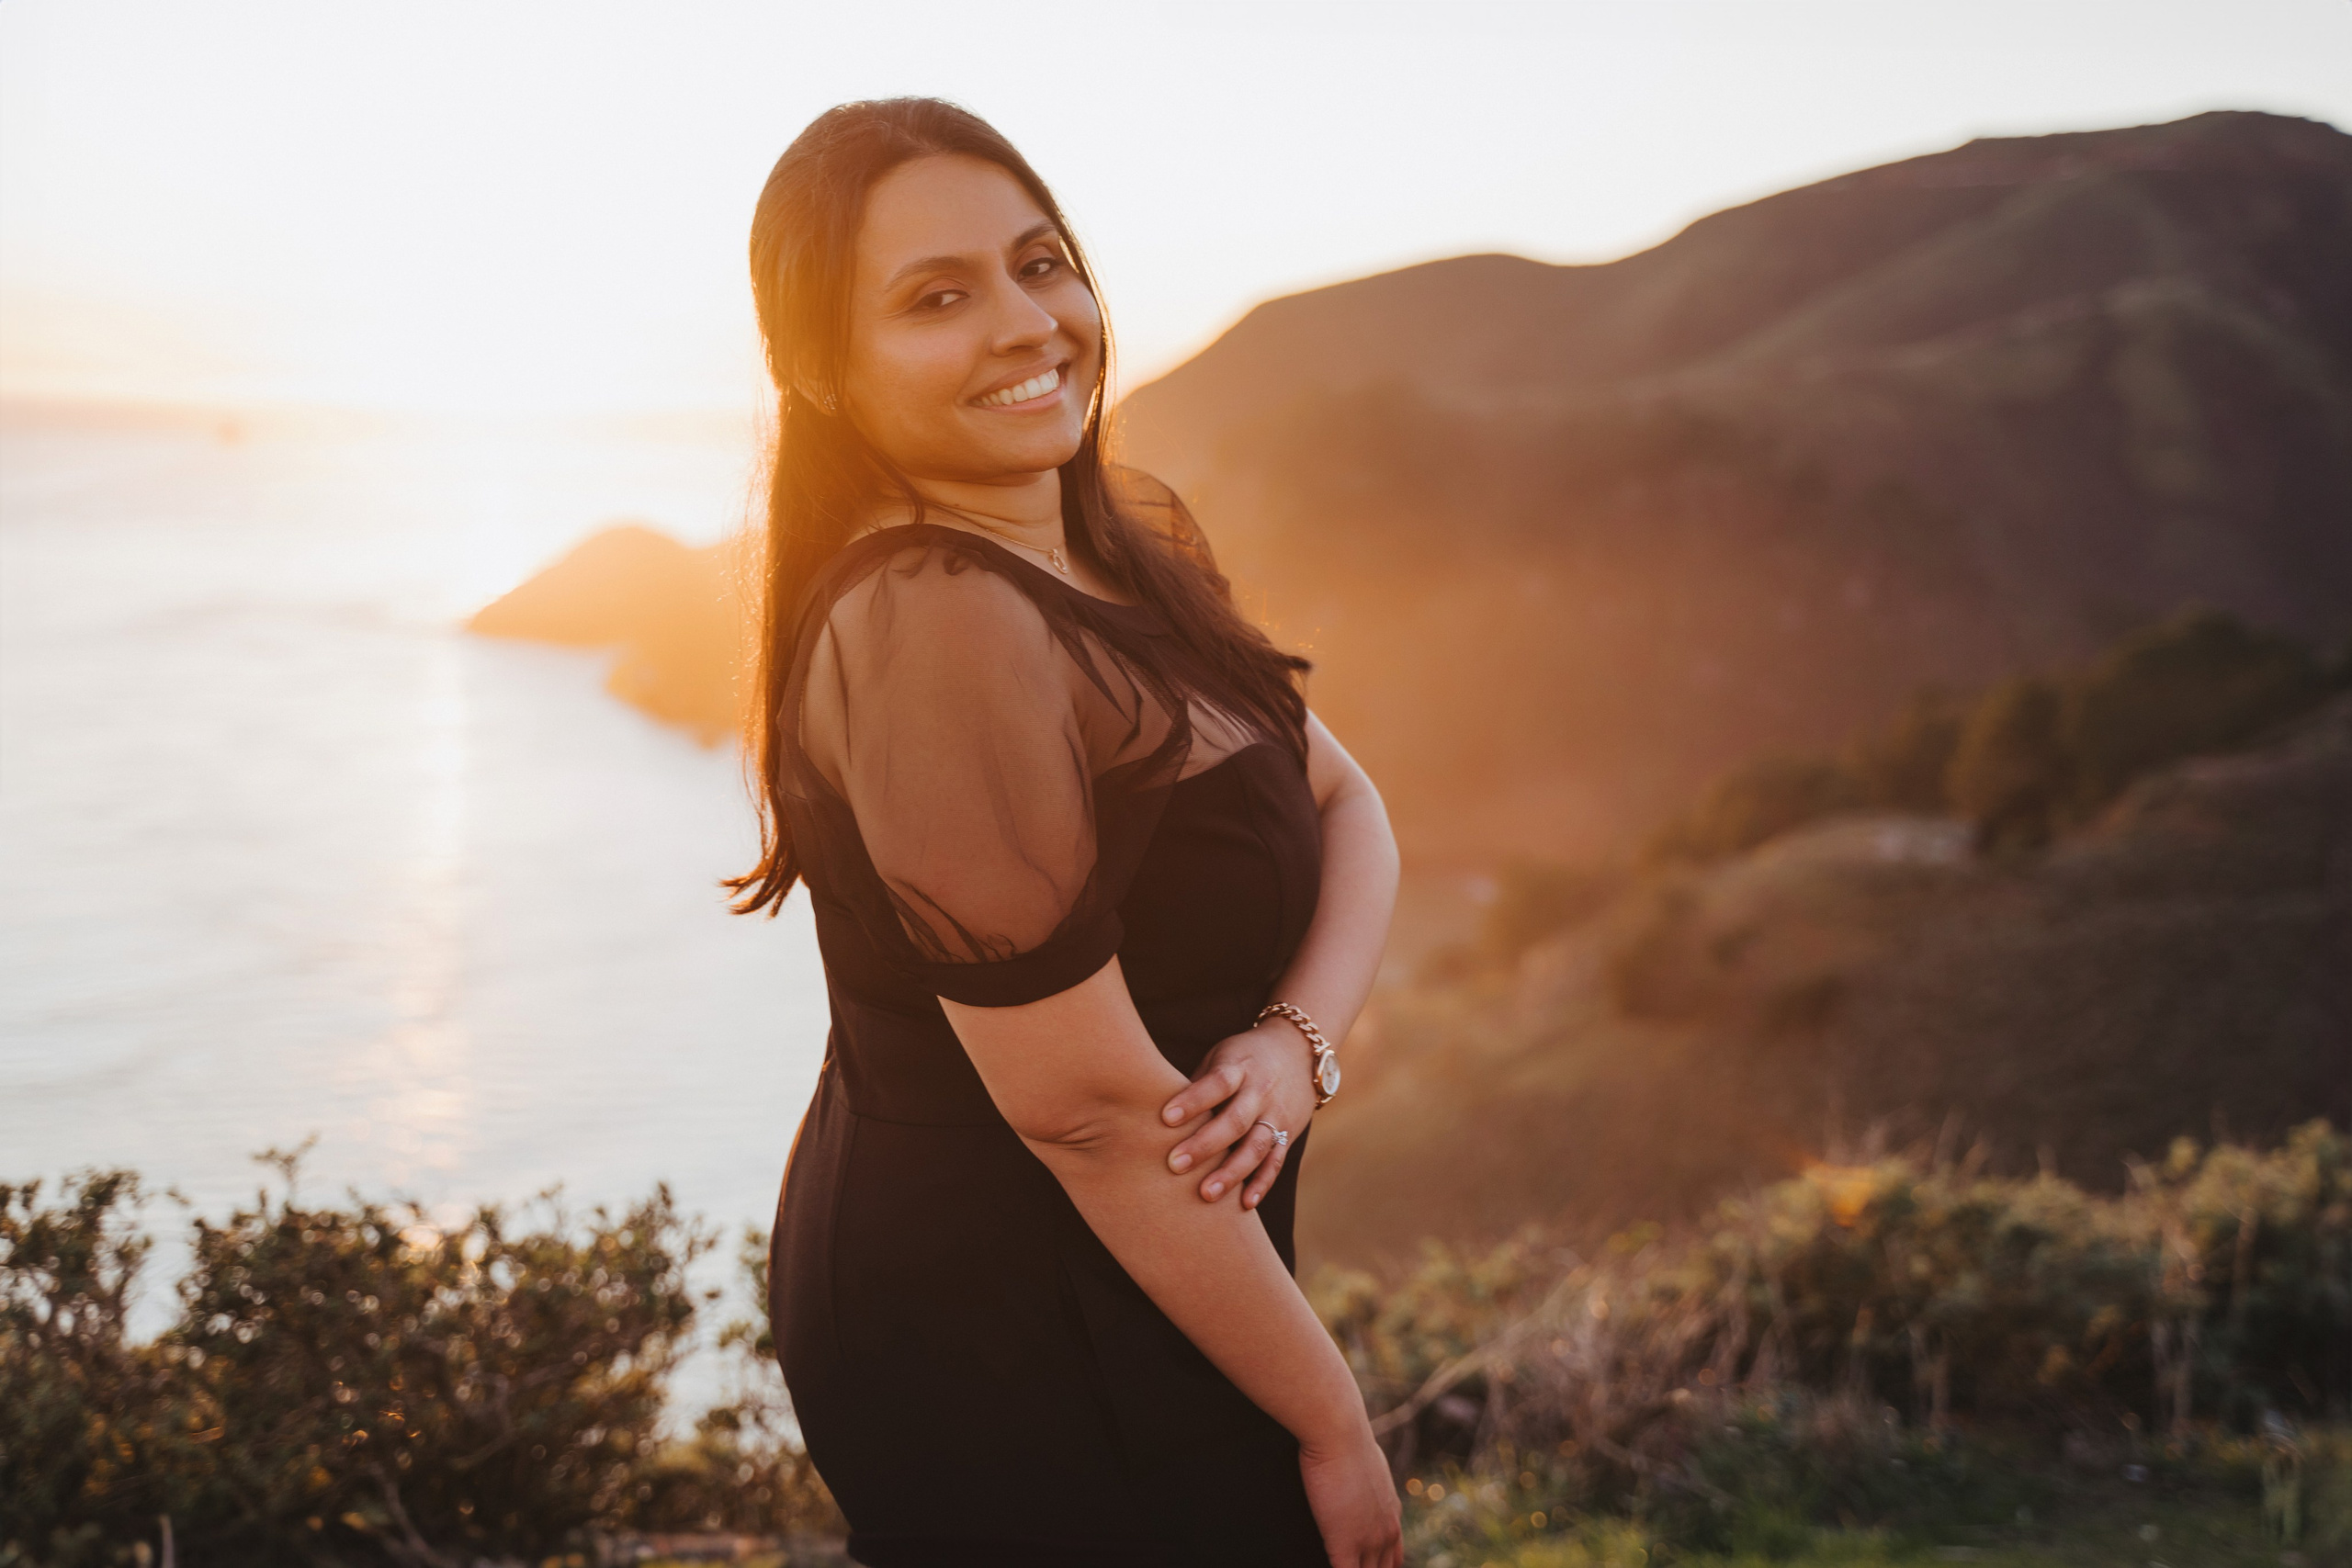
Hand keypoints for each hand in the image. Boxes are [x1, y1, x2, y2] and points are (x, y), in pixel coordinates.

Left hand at [1159, 1020, 1315, 1207]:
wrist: (1299, 1051)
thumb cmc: (1242, 1058)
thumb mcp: (1220, 1057)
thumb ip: (1196, 1084)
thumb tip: (1153, 1112)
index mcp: (1239, 1067)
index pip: (1217, 1083)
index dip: (1193, 1100)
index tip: (1166, 1118)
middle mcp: (1260, 1092)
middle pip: (1235, 1120)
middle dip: (1205, 1145)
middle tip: (1175, 1165)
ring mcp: (1276, 1115)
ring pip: (1256, 1147)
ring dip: (1232, 1173)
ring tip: (1206, 1194)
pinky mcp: (1289, 1134)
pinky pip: (1276, 1162)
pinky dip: (1262, 1183)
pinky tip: (1244, 1204)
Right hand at [1300, 1428, 1402, 1567]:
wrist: (1339, 1436)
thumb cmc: (1347, 1441)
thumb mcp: (1368, 1465)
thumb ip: (1367, 1483)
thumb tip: (1357, 1477)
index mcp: (1392, 1513)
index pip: (1394, 1554)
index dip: (1381, 1563)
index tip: (1369, 1564)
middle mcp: (1387, 1531)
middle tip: (1357, 1565)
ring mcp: (1368, 1541)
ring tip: (1343, 1564)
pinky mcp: (1344, 1544)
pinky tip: (1320, 1566)